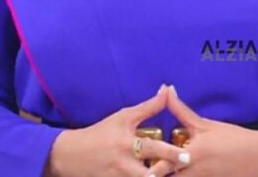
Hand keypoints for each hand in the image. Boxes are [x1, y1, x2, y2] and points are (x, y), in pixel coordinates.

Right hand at [47, 84, 191, 176]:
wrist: (70, 154)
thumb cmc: (100, 133)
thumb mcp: (122, 118)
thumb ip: (148, 108)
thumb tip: (167, 90)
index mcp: (126, 142)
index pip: (151, 148)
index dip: (170, 153)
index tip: (187, 156)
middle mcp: (123, 161)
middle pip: (149, 173)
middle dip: (165, 172)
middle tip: (183, 169)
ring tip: (166, 176)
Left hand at [147, 85, 257, 176]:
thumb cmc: (233, 138)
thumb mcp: (205, 124)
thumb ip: (181, 110)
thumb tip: (165, 90)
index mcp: (192, 154)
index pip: (162, 164)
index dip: (147, 164)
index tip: (132, 159)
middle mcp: (195, 172)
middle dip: (152, 174)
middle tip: (138, 170)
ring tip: (150, 172)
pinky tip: (176, 174)